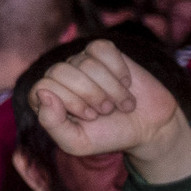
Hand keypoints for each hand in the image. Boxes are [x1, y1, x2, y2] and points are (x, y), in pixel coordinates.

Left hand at [28, 40, 190, 180]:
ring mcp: (80, 62)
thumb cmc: (108, 136)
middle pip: (60, 71)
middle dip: (90, 94)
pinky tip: (125, 83)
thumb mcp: (77, 142)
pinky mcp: (103, 53)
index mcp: (47, 99)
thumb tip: (43, 93)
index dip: (71, 101)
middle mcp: (60, 77)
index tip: (91, 117)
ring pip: (85, 63)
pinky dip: (118, 69)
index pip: (43, 86)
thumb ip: (52, 123)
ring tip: (121, 103)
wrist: (147, 127)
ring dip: (110, 88)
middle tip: (107, 110)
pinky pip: (102, 48)